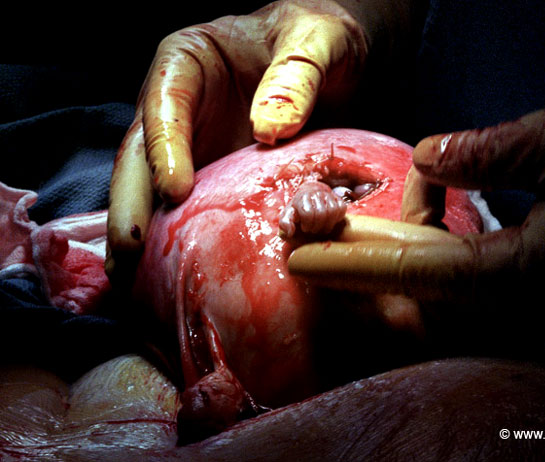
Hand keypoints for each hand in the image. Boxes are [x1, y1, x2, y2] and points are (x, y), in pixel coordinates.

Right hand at [105, 0, 367, 281]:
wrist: (335, 63)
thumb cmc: (320, 39)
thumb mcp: (317, 41)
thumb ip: (296, 76)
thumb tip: (268, 129)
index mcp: (188, 62)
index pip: (165, 104)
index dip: (164, 148)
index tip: (175, 191)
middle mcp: (179, 107)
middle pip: (141, 153)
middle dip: (131, 203)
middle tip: (130, 251)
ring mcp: (192, 145)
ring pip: (152, 188)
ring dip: (142, 232)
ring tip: (133, 278)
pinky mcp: (212, 176)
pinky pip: (188, 209)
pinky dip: (175, 239)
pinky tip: (166, 274)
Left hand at [288, 98, 544, 336]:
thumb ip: (486, 151)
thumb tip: (429, 157)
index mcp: (523, 275)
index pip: (417, 273)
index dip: (354, 264)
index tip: (302, 259)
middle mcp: (522, 303)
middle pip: (420, 285)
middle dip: (364, 256)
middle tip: (312, 231)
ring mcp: (534, 303)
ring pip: (442, 283)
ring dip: (406, 242)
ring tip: (387, 199)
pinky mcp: (544, 291)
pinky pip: (472, 277)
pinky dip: (441, 243)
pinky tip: (433, 208)